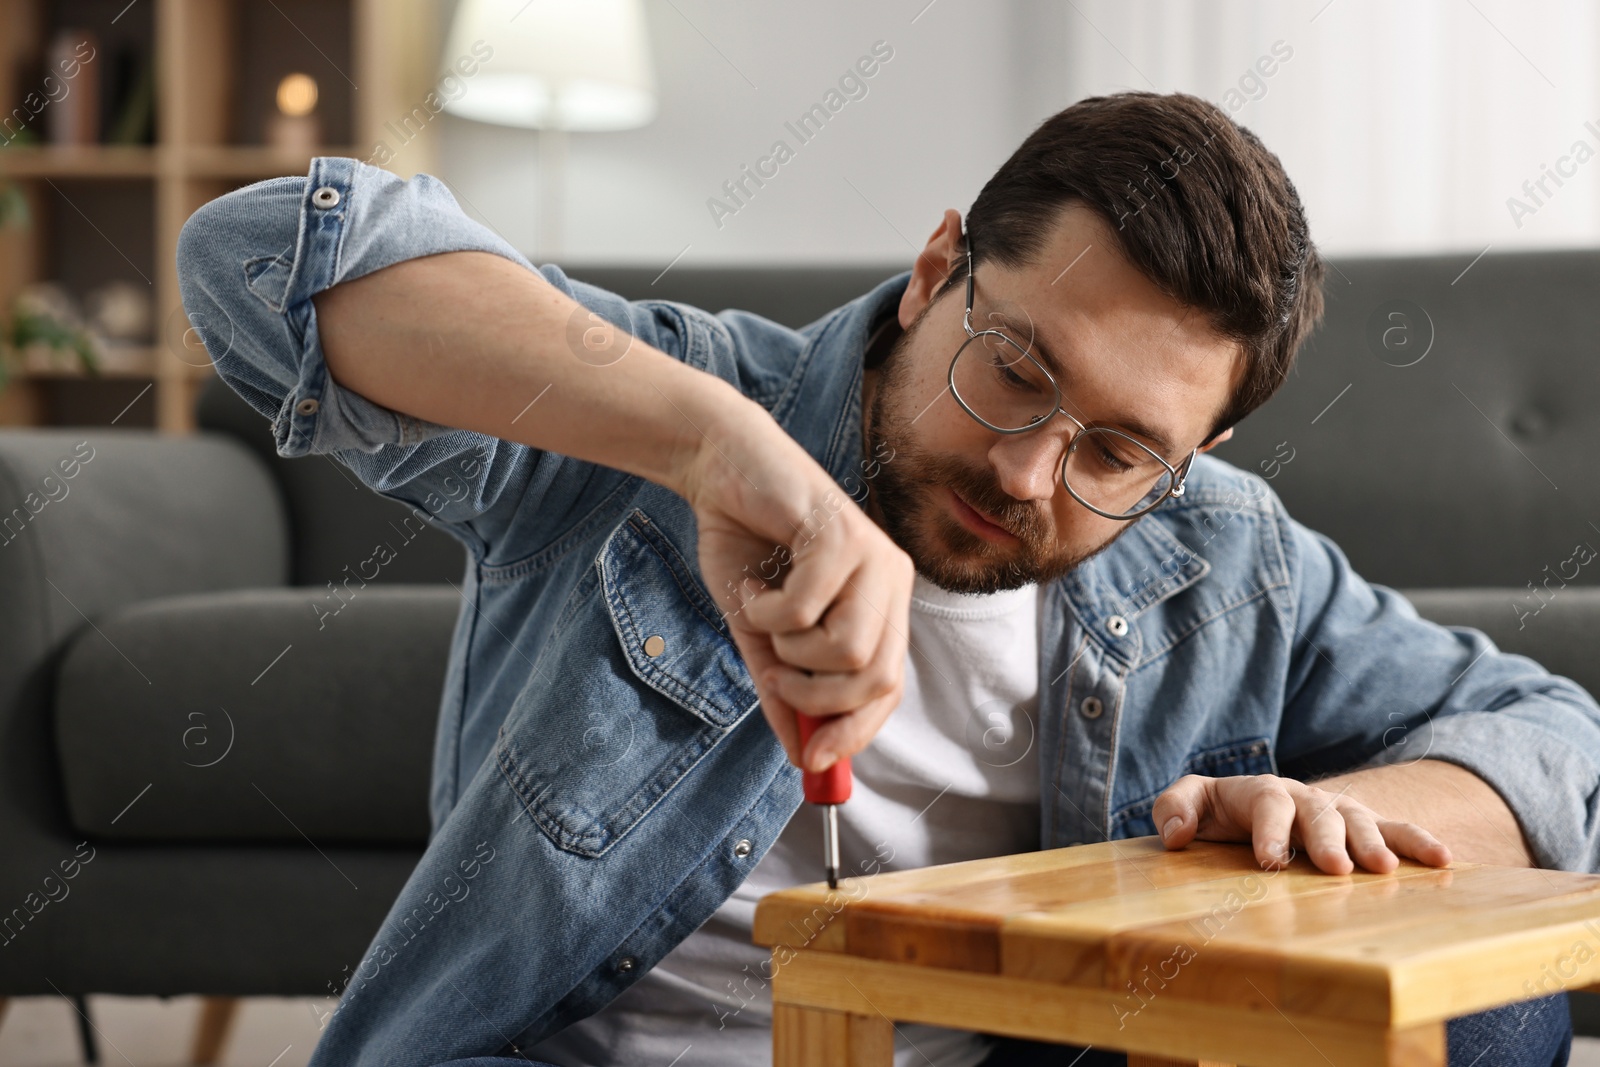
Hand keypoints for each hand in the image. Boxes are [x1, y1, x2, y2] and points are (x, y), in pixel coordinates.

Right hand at [675, 390, 913, 773]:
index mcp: (883, 604)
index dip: (853, 730)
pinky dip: (766, 610)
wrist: (721, 471)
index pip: (887, 688)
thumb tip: (802, 758)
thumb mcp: (763, 635)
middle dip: (814, 695)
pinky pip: (806, 611)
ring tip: (764, 614)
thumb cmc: (746, 547)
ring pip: (846, 650)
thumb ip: (784, 691)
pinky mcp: (844, 535)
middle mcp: (891, 580)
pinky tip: (755, 583)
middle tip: (773, 672)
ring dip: (788, 648)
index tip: (812, 760)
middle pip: (874, 678)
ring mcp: (875, 556)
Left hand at [1152, 774, 1452, 873]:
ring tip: (1386, 870)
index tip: (1270, 862)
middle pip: (1319, 811)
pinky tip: (1444, 861)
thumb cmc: (1217, 812)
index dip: (1270, 829)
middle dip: (1328, 838)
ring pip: (1360, 819)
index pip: (1267, 801)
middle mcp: (1304, 796)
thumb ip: (1174, 809)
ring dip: (1374, 843)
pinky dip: (1419, 842)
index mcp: (1260, 791)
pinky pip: (1396, 830)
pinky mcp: (1363, 826)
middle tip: (1336, 868)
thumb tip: (1176, 835)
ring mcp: (1338, 810)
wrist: (1252, 809)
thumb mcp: (1189, 805)